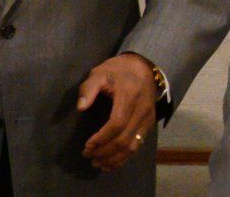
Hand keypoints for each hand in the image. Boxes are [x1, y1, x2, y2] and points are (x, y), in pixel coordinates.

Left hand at [78, 53, 159, 171]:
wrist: (144, 66)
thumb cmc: (118, 70)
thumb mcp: (100, 72)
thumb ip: (89, 88)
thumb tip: (80, 107)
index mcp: (129, 96)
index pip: (117, 123)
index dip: (102, 138)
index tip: (87, 146)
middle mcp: (141, 110)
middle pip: (124, 139)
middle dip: (104, 151)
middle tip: (87, 156)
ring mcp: (147, 118)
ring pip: (132, 146)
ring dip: (114, 159)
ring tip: (97, 163)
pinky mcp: (149, 124)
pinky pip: (138, 145)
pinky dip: (124, 157)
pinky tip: (111, 163)